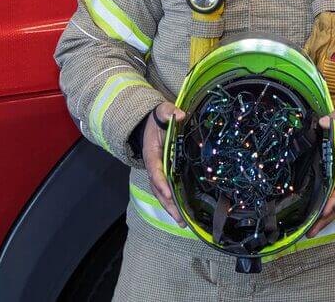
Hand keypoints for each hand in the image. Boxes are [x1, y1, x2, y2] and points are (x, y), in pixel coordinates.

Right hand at [143, 102, 186, 226]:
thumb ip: (169, 112)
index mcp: (151, 154)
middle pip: (158, 189)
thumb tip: (180, 115)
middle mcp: (153, 167)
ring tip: (183, 223)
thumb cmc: (158, 119)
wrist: (151, 124)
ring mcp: (157, 173)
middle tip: (179, 218)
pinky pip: (167, 192)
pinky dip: (173, 204)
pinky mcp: (164, 175)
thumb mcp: (162, 111)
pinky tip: (183, 215)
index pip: (155, 171)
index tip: (169, 193)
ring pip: (162, 194)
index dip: (161, 182)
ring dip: (171, 209)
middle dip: (168, 204)